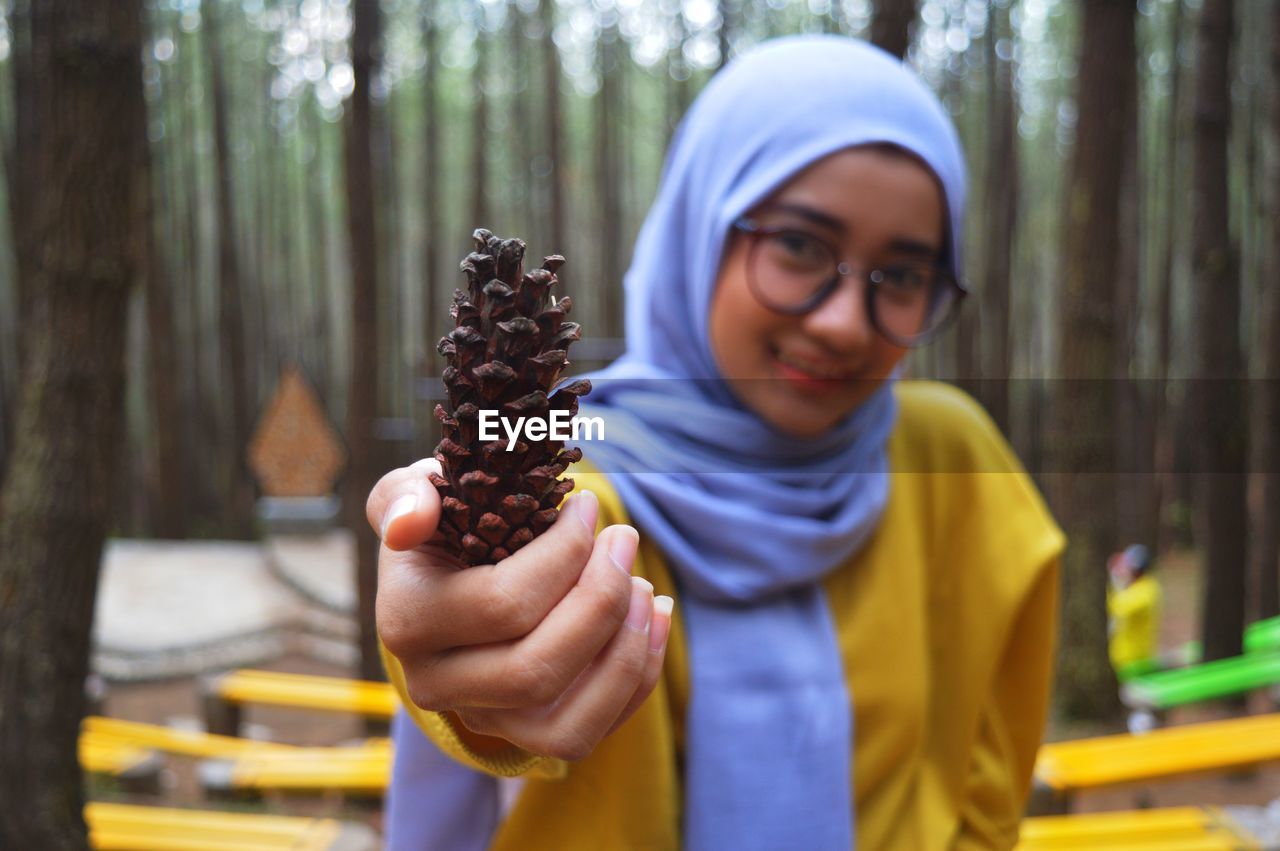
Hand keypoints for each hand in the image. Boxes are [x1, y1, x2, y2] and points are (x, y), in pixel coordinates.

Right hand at [368, 458, 672, 761]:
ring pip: (566, 726)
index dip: (563, 553)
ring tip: (645, 586)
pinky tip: (653, 618)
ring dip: (625, 653)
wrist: (451, 577)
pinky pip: (589, 734)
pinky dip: (636, 679)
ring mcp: (482, 720)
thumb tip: (409, 523)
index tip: (587, 505)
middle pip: (536, 670)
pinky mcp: (524, 738)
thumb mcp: (416, 493)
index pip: (503, 604)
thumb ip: (403, 496)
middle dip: (601, 600)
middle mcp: (434, 684)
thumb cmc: (445, 523)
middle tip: (624, 539)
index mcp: (407, 621)